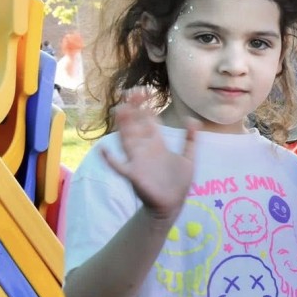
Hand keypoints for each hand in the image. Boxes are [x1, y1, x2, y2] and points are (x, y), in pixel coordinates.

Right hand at [100, 88, 196, 220]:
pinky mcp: (134, 175)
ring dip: (123, 126)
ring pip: (128, 140)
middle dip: (133, 111)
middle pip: (136, 126)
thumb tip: (193, 119)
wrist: (172, 204)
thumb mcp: (188, 158)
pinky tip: (104, 150)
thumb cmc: (178, 182)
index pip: (149, 122)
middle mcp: (145, 150)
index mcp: (157, 145)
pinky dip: (111, 159)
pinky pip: (120, 166)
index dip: (146, 108)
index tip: (143, 92)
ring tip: (118, 110)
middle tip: (130, 93)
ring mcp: (138, 161)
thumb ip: (190, 140)